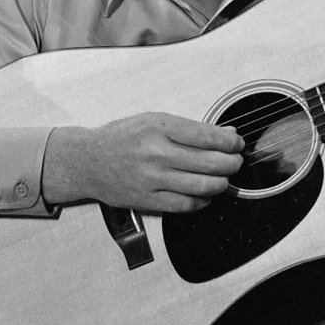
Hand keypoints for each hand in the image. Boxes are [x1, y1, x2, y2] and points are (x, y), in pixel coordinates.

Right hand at [42, 112, 242, 212]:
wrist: (87, 161)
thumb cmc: (121, 138)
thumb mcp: (151, 120)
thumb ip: (186, 128)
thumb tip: (225, 136)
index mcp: (157, 127)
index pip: (206, 136)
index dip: (229, 142)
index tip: (237, 143)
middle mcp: (155, 153)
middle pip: (210, 163)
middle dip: (231, 163)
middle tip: (235, 162)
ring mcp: (151, 179)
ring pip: (203, 186)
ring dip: (221, 183)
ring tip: (223, 178)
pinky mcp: (147, 200)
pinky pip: (186, 205)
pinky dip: (202, 200)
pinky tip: (205, 194)